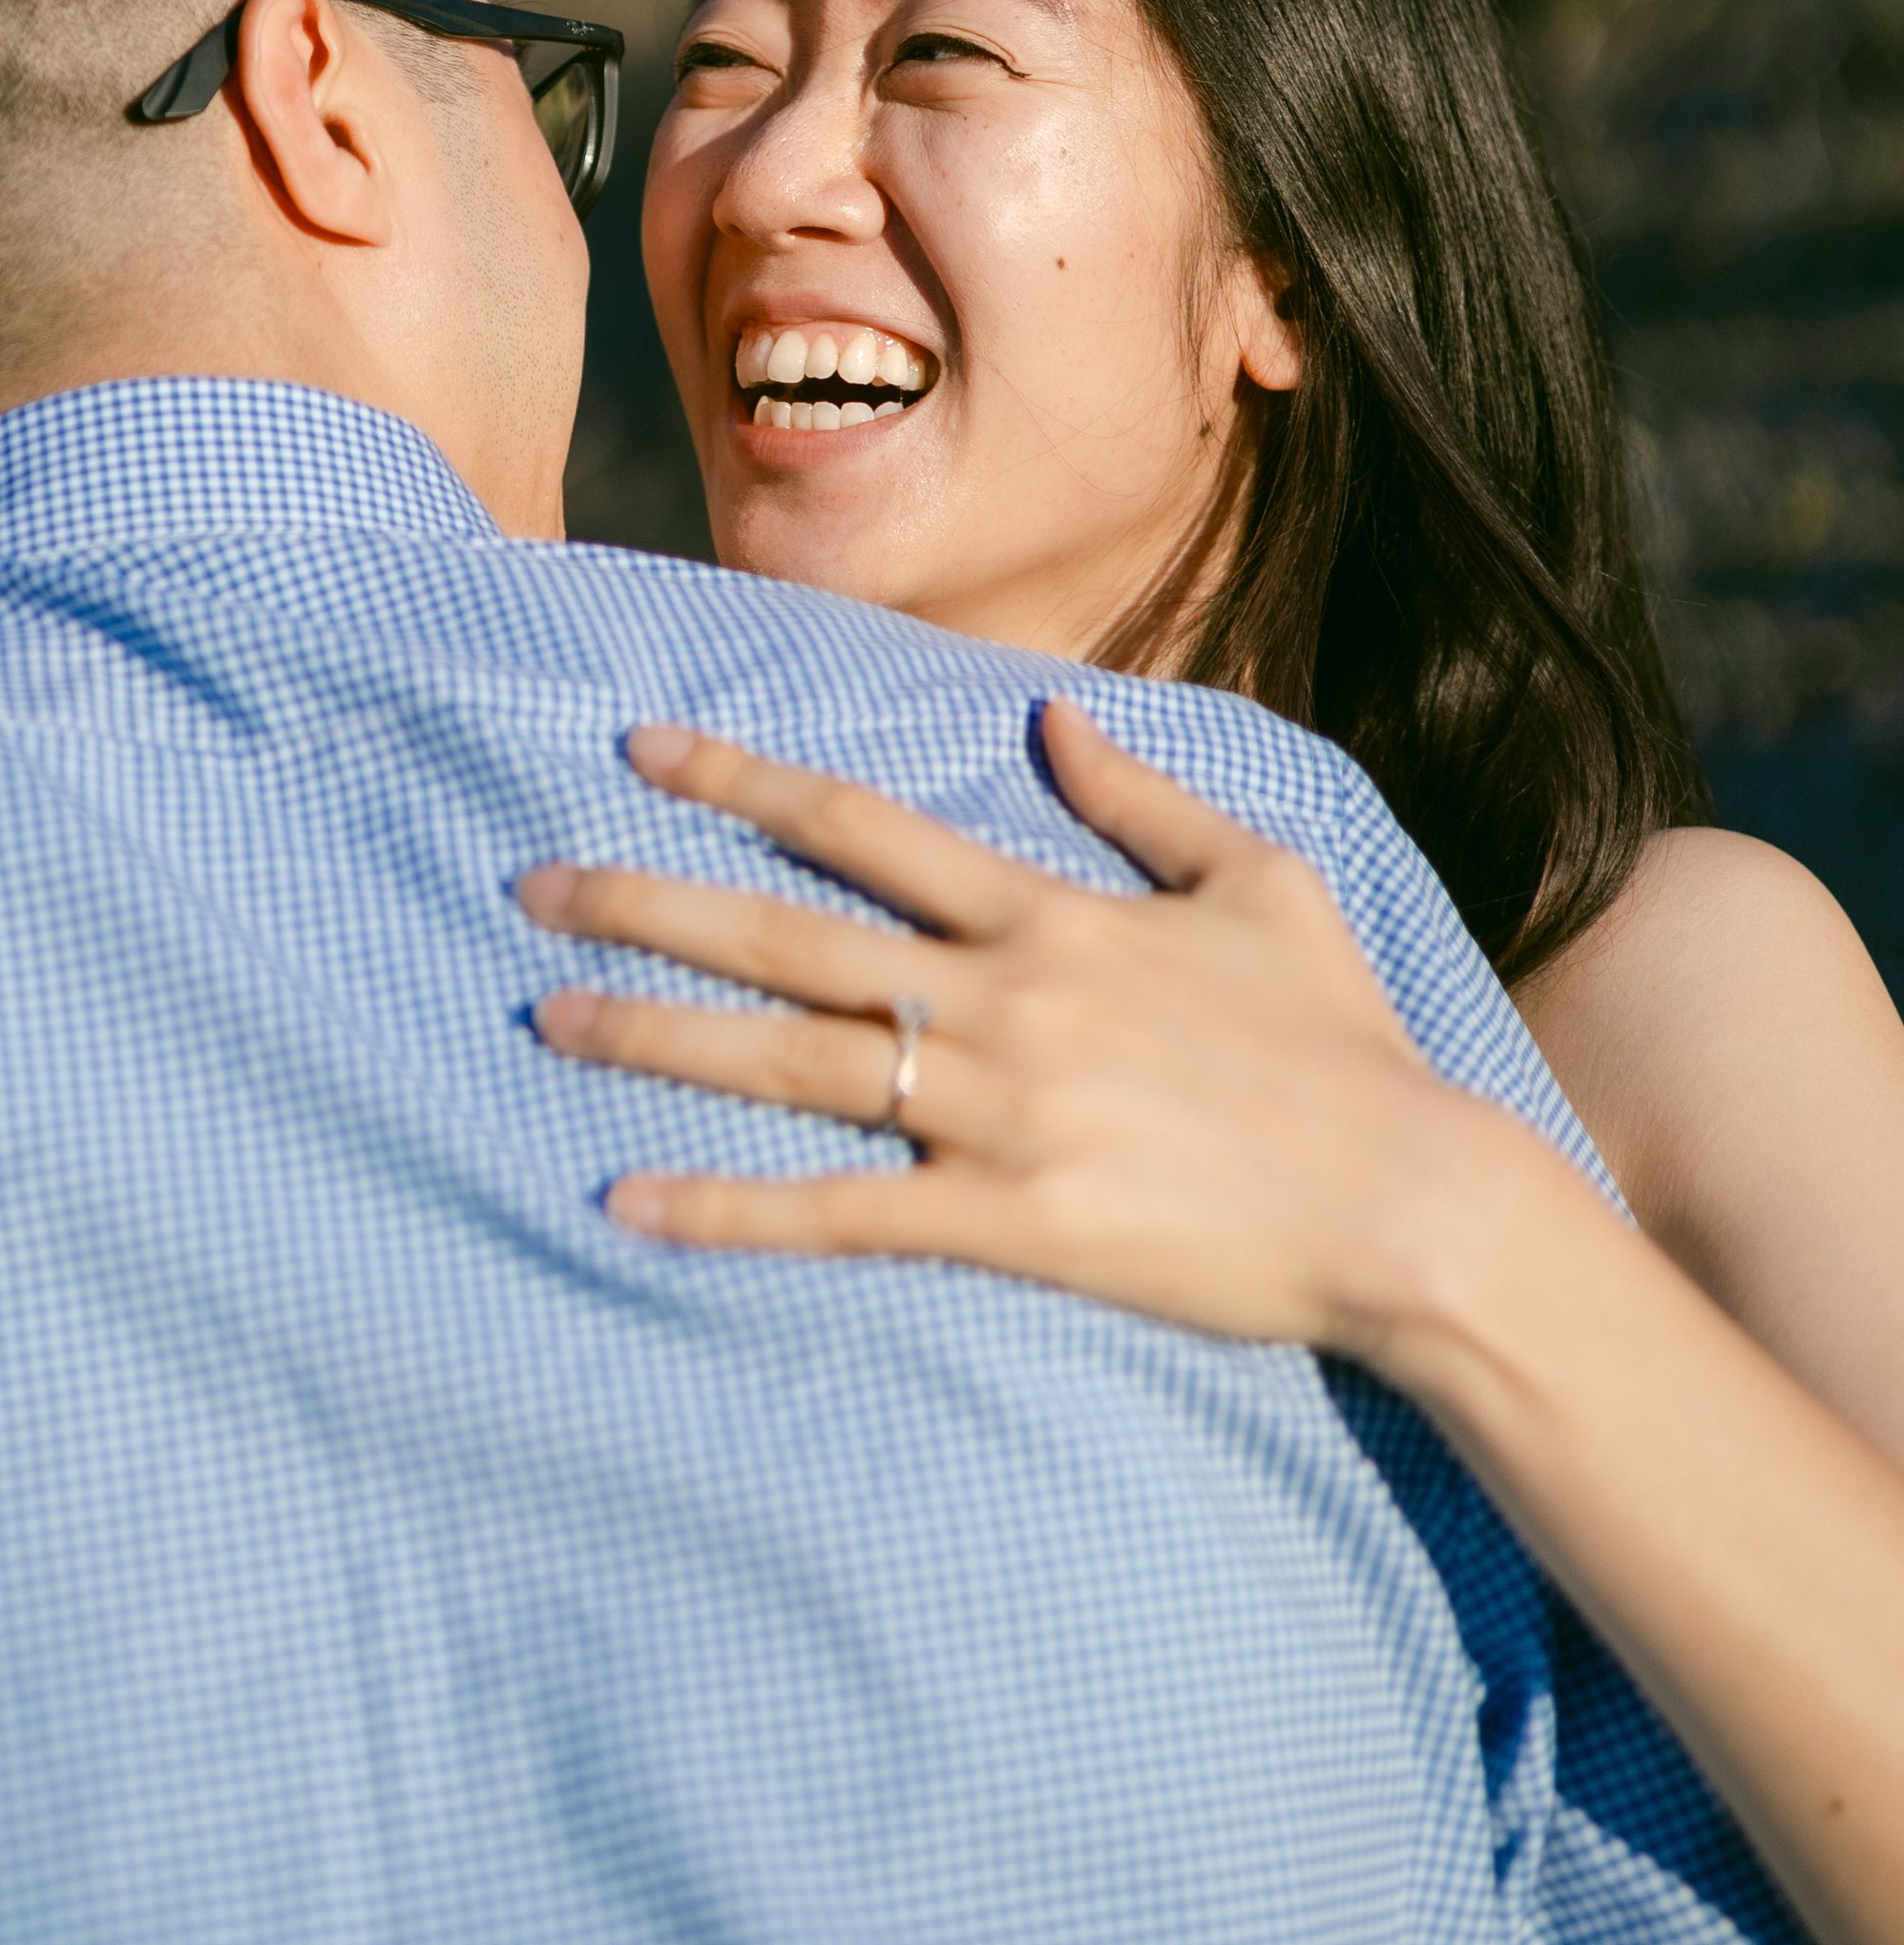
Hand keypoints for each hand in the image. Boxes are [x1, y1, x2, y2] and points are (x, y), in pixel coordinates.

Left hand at [521, 700, 1474, 1355]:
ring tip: (547, 1016)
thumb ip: (1142, 799)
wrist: (1413, 1198)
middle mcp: (1004, 997)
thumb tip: (1049, 719)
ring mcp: (1000, 1113)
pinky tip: (630, 1203)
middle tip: (532, 884)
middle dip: (649, 901)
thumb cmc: (1342, 1042)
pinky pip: (841, 1214)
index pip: (862, 824)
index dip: (743, 778)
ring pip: (791, 1062)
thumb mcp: (1260, 881)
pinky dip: (728, 1209)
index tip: (641, 747)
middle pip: (788, 934)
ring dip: (658, 1036)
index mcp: (1050, 912)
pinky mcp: (1011, 1225)